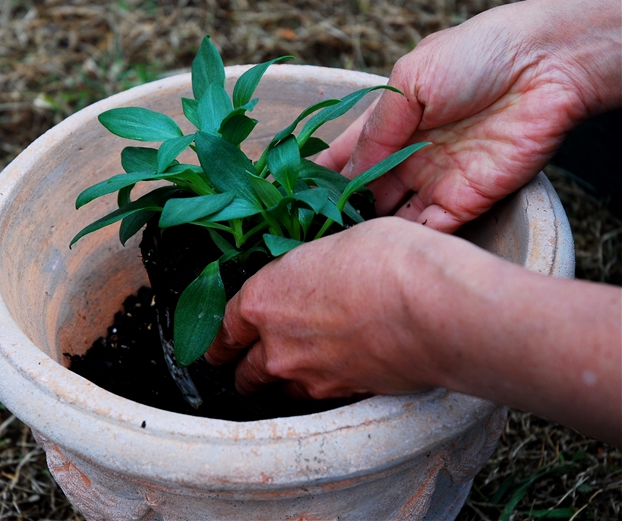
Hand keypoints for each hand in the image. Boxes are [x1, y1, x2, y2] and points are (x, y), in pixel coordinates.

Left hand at [205, 217, 441, 397]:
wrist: (431, 305)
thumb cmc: (385, 259)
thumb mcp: (332, 247)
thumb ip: (308, 273)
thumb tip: (315, 278)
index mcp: (263, 300)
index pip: (223, 330)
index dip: (218, 341)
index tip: (216, 348)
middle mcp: (277, 347)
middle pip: (246, 373)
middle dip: (244, 372)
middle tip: (248, 369)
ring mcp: (310, 378)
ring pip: (280, 393)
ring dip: (280, 386)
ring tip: (293, 376)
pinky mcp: (345, 396)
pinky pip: (320, 399)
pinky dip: (323, 391)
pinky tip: (338, 375)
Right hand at [317, 0, 620, 232]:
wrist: (544, 66)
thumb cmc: (473, 57)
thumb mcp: (407, 82)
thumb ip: (375, 130)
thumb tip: (348, 174)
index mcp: (390, 124)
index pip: (344, 158)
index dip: (318, 177)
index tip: (289, 199)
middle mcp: (407, 157)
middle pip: (365, 194)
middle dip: (340, 214)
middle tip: (309, 237)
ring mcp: (435, 181)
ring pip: (393, 219)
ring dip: (370, 234)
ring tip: (337, 254)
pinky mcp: (466, 201)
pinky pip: (431, 231)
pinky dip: (406, 244)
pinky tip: (379, 255)